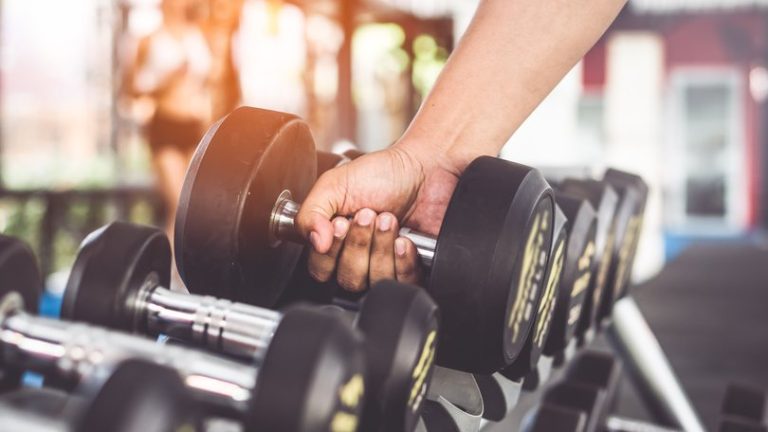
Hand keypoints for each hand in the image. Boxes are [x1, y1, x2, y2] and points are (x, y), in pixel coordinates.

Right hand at [296, 143, 460, 290]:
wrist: (424, 169)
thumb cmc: (381, 174)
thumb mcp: (334, 185)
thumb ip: (310, 213)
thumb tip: (314, 243)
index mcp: (333, 240)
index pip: (321, 270)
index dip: (330, 252)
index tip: (341, 222)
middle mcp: (357, 256)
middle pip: (348, 279)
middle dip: (359, 245)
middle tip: (368, 215)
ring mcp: (384, 264)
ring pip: (375, 281)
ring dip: (381, 247)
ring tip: (388, 219)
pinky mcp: (410, 267)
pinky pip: (403, 282)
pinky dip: (403, 260)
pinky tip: (404, 239)